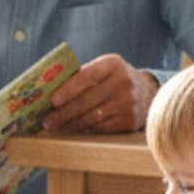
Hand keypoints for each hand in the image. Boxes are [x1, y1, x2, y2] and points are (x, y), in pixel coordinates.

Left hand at [42, 54, 158, 134]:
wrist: (147, 91)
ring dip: (69, 124)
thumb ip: (80, 76)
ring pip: (91, 117)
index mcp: (112, 64)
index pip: (86, 76)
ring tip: (54, 127)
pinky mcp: (129, 120)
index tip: (52, 101)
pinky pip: (100, 127)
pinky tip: (71, 130)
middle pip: (86, 100)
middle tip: (46, 121)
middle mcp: (123, 82)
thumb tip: (47, 91)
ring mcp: (128, 102)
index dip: (68, 89)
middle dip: (63, 113)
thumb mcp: (102, 69)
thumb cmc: (112, 79)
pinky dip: (84, 129)